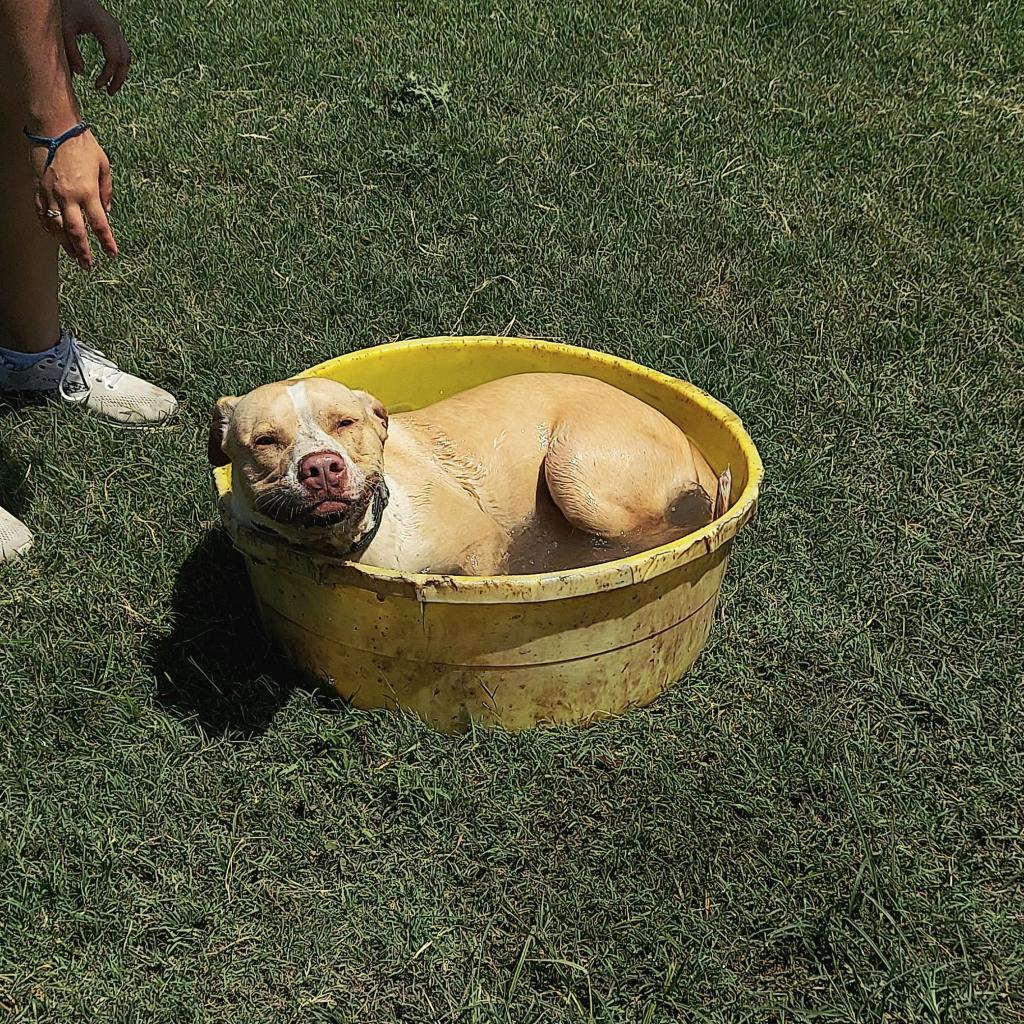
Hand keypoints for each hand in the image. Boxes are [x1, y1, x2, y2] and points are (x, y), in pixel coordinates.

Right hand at [31, 129, 115, 269]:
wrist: (54, 127)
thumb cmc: (82, 144)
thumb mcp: (104, 166)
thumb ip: (107, 191)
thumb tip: (107, 212)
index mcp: (87, 192)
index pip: (99, 224)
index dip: (106, 241)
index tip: (112, 253)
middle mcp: (68, 197)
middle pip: (76, 233)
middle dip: (83, 251)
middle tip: (88, 265)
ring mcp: (51, 194)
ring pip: (57, 228)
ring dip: (65, 245)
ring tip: (73, 256)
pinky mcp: (38, 190)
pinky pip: (43, 215)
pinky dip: (49, 229)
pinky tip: (54, 237)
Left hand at [60, 0, 130, 94]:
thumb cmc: (66, 6)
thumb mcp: (64, 30)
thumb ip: (72, 53)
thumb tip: (81, 74)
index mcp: (106, 29)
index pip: (114, 59)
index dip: (107, 76)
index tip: (97, 87)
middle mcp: (115, 29)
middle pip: (125, 59)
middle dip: (119, 78)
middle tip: (109, 93)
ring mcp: (115, 28)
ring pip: (125, 55)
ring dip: (120, 72)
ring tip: (111, 86)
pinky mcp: (111, 29)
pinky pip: (120, 50)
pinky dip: (117, 63)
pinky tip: (108, 72)